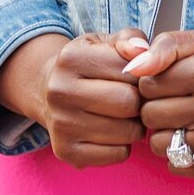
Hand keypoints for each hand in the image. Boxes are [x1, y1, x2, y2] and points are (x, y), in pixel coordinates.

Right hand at [0, 30, 151, 168]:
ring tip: (125, 114)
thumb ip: (130, 39)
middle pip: (127, 103)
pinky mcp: (66, 152)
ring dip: (136, 125)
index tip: (137, 76)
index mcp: (71, 58)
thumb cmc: (88, 64)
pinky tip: (114, 131)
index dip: (143, 75)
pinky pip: (119, 154)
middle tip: (136, 98)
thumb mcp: (105, 42)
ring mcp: (60, 125)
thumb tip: (143, 51)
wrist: (49, 90)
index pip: (131, 70)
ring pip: (127, 132)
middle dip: (140, 101)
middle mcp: (59, 91)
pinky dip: (125, 145)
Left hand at [118, 28, 193, 178]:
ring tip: (188, 120)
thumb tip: (132, 66)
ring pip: (159, 143)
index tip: (171, 81)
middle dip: (157, 106)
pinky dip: (180, 154)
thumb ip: (169, 45)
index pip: (148, 82)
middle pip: (149, 114)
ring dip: (167, 132)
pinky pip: (178, 166)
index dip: (154, 80)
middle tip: (178, 101)